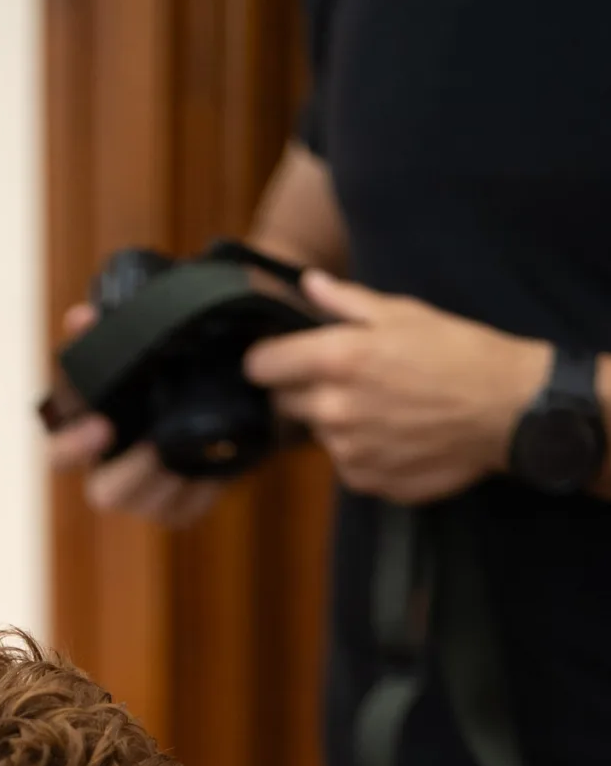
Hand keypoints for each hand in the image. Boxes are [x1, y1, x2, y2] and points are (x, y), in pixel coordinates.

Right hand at [48, 302, 224, 527]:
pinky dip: (202, 487)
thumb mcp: (134, 344)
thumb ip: (105, 332)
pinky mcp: (178, 508)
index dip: (72, 446)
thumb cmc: (158, 368)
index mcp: (87, 436)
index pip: (59, 454)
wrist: (217, 387)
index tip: (101, 426)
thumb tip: (80, 318)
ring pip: (148, 506)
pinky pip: (186, 510)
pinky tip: (217, 460)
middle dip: (130, 472)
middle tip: (155, 445)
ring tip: (195, 443)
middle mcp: (109, 472)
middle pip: (104, 494)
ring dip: (170, 476)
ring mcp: (143, 496)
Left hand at [243, 270, 547, 502]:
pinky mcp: (364, 481)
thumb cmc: (457, 352)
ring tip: (380, 404)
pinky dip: (359, 449)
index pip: (260, 367)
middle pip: (283, 402)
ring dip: (334, 419)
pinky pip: (344, 462)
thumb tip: (307, 285)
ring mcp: (346, 451)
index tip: (278, 356)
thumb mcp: (403, 313)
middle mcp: (332, 410)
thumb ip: (345, 302)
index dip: (266, 360)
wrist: (505, 409)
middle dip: (302, 388)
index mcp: (336, 359)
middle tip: (344, 377)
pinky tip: (393, 431)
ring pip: (316, 433)